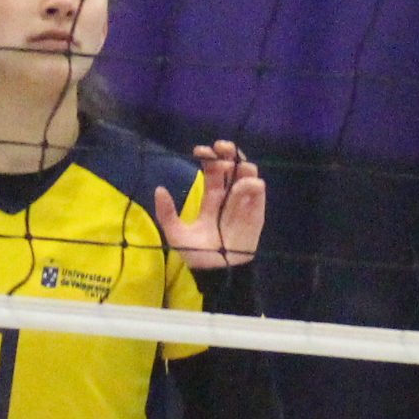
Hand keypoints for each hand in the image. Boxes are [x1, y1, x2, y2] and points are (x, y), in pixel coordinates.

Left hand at [152, 142, 266, 270]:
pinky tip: (244, 184)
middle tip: (220, 146)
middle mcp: (229, 197)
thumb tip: (159, 188)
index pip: (213, 172)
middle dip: (228, 152)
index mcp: (211, 200)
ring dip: (242, 165)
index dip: (208, 159)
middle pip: (232, 167)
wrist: (218, 272)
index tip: (200, 150)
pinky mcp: (257, 212)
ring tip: (232, 166)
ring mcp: (244, 202)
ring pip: (248, 174)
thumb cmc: (198, 255)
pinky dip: (253, 183)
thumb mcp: (176, 234)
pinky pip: (259, 191)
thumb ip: (166, 213)